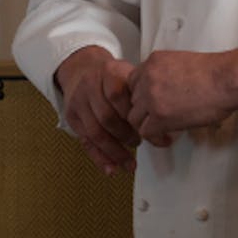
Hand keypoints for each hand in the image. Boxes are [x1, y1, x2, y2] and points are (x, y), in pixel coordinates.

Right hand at [55, 46, 139, 174]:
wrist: (83, 69)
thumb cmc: (112, 76)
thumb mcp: (128, 74)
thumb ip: (143, 95)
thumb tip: (165, 127)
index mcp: (108, 72)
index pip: (117, 95)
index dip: (131, 115)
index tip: (146, 127)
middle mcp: (90, 86)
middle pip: (106, 117)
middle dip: (125, 135)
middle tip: (139, 143)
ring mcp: (79, 102)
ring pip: (96, 133)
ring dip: (115, 152)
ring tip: (130, 163)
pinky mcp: (72, 117)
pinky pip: (86, 142)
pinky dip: (100, 158)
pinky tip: (111, 169)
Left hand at [127, 50, 235, 141]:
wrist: (225, 80)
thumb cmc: (215, 72)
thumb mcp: (182, 63)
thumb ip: (167, 74)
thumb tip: (167, 90)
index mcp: (154, 61)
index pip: (134, 81)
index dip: (142, 94)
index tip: (150, 103)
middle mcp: (148, 77)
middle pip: (132, 99)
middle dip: (144, 110)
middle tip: (156, 118)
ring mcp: (151, 97)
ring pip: (134, 117)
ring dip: (147, 125)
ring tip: (161, 131)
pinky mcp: (159, 116)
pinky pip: (145, 132)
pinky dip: (155, 138)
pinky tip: (166, 138)